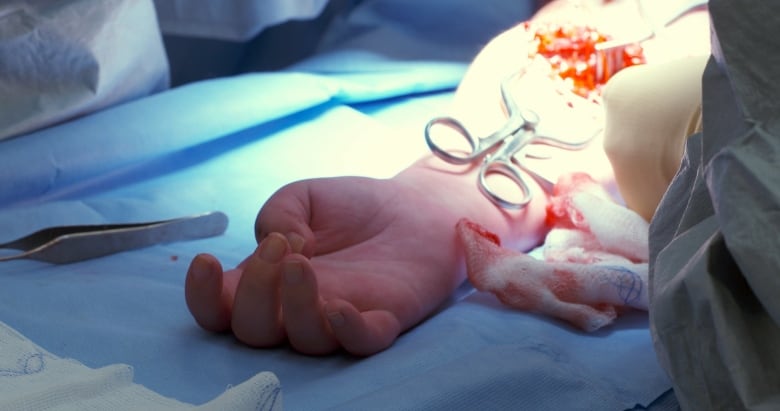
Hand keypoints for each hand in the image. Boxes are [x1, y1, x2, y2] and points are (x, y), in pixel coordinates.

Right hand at [185, 174, 479, 355]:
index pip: (220, 308)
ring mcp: (339, 318)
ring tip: (303, 260)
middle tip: (279, 249)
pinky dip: (348, 332)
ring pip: (303, 340)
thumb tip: (278, 244)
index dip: (202, 296)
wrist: (414, 205)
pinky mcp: (383, 320)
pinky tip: (341, 308)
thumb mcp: (303, 196)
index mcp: (268, 281)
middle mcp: (297, 308)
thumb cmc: (353, 207)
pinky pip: (361, 343)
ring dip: (295, 305)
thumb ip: (277, 212)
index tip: (206, 261)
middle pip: (253, 331)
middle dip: (255, 292)